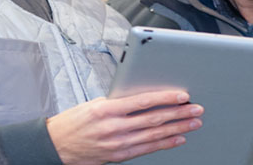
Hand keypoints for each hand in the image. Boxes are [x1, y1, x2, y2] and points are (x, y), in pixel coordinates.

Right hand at [46, 90, 202, 164]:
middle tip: (196, 109)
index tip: (182, 95)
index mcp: (106, 109)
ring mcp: (117, 144)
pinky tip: (178, 138)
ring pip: (154, 135)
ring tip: (193, 122)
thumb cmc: (74, 122)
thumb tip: (146, 97)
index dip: (165, 98)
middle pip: (154, 119)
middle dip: (179, 114)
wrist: (56, 146)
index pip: (143, 101)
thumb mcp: (94, 104)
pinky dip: (165, 143)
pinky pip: (147, 149)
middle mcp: (114, 128)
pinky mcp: (119, 156)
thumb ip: (119, 101)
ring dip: (177, 129)